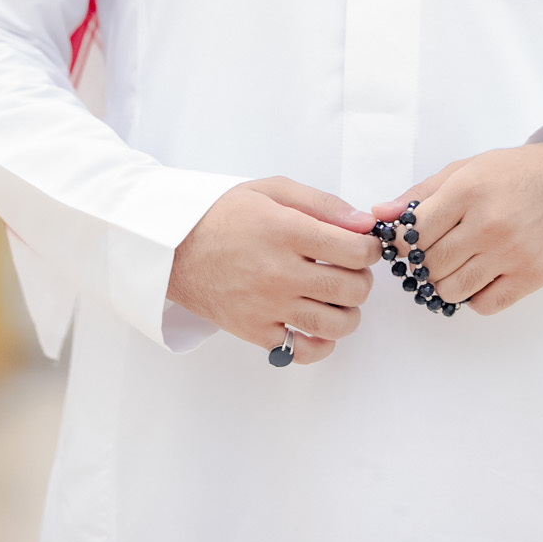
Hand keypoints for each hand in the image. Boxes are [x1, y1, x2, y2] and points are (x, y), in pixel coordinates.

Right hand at [167, 178, 379, 364]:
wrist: (172, 247)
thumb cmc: (223, 215)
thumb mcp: (272, 190)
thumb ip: (322, 203)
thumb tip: (364, 224)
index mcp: (286, 231)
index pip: (355, 250)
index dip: (370, 249)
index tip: (362, 246)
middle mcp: (279, 272)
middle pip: (352, 290)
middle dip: (362, 279)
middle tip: (348, 270)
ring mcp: (267, 306)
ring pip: (335, 325)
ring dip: (348, 312)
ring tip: (336, 297)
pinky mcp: (254, 331)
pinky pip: (302, 351)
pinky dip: (320, 344)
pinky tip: (316, 325)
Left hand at [371, 135, 542, 316]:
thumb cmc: (519, 172)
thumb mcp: (468, 168)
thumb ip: (421, 193)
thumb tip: (380, 215)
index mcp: (468, 190)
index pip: (413, 233)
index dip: (400, 243)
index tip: (403, 244)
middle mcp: (488, 224)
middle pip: (429, 265)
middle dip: (422, 263)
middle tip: (430, 255)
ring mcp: (511, 253)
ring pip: (451, 290)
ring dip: (444, 283)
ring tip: (453, 266)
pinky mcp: (531, 276)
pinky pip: (484, 305)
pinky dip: (473, 297)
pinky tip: (478, 278)